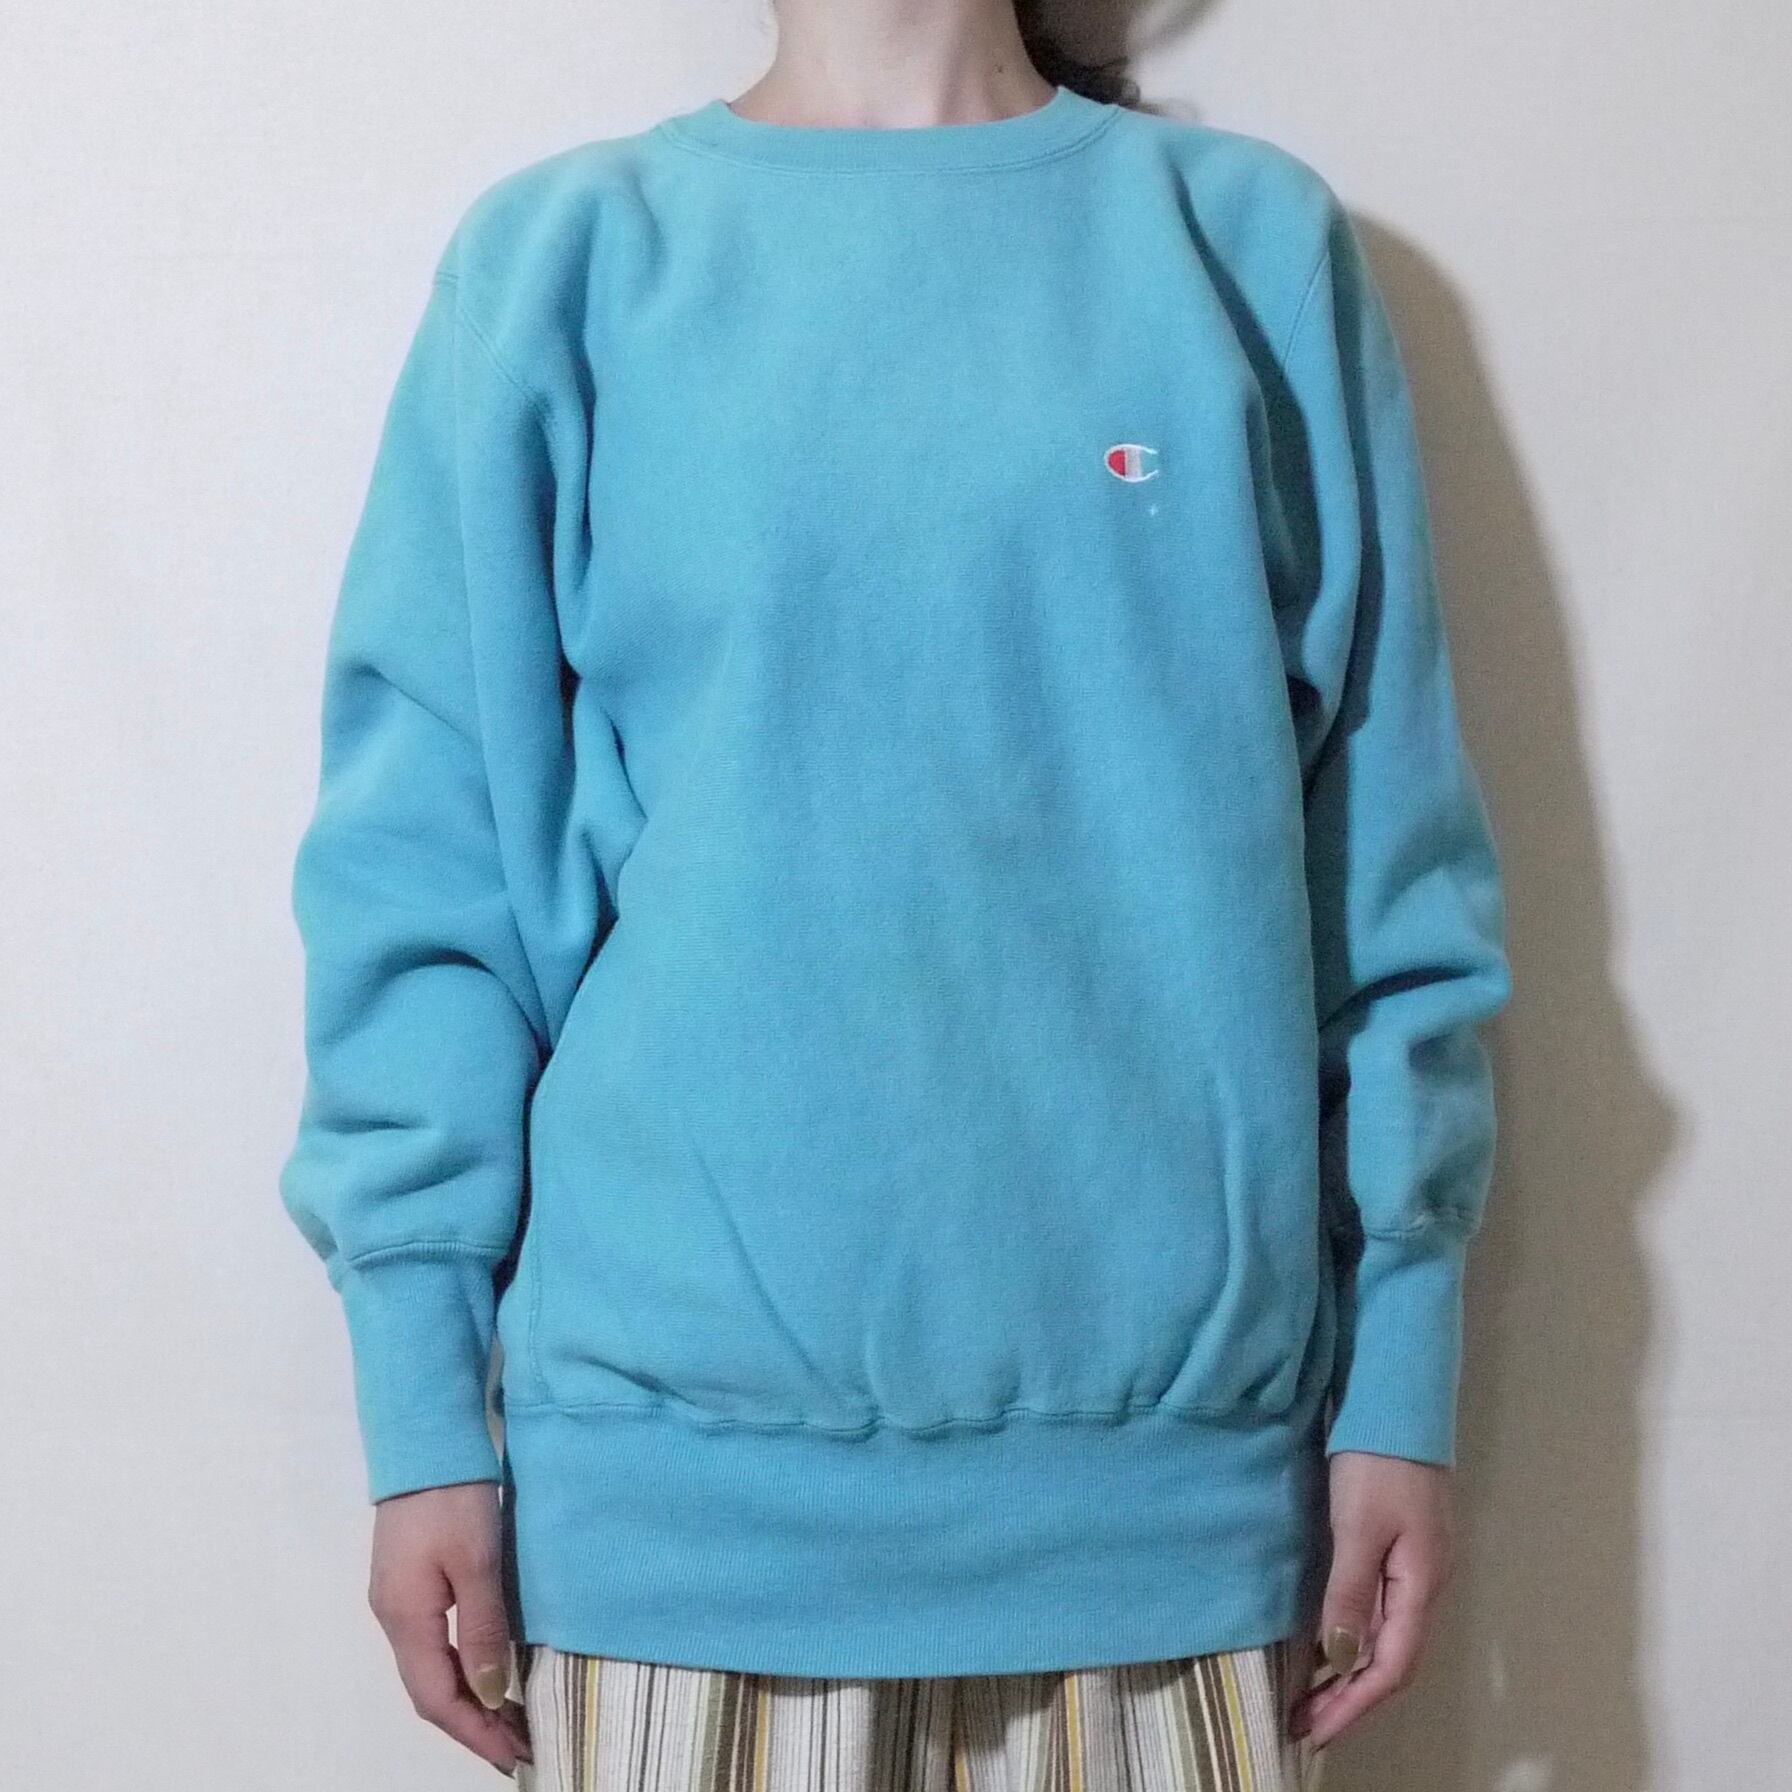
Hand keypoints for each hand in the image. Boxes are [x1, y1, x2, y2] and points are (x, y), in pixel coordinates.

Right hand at [368, 1481, 531, 1775]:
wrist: (424, 1439)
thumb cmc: (452, 1498)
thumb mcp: (476, 1562)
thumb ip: (482, 1629)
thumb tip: (491, 1694)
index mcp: (406, 1618)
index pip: (437, 1699)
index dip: (475, 1732)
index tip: (515, 1755)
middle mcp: (393, 1617)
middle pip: (430, 1690)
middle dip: (473, 1724)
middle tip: (521, 1744)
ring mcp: (398, 1598)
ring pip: (431, 1668)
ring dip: (468, 1698)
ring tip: (511, 1718)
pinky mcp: (409, 1580)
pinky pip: (433, 1644)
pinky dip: (461, 1668)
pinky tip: (487, 1670)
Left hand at [1290, 1449, 1455, 1748]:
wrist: (1397, 1401)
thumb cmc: (1377, 1461)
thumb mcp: (1357, 1526)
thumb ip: (1350, 1592)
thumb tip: (1340, 1658)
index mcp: (1420, 1585)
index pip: (1391, 1667)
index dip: (1354, 1705)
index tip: (1314, 1730)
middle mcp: (1425, 1584)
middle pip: (1393, 1660)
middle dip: (1350, 1698)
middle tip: (1304, 1722)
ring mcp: (1417, 1565)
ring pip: (1389, 1638)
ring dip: (1352, 1672)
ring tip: (1311, 1695)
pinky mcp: (1403, 1546)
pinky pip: (1383, 1610)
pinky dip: (1357, 1637)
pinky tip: (1332, 1640)